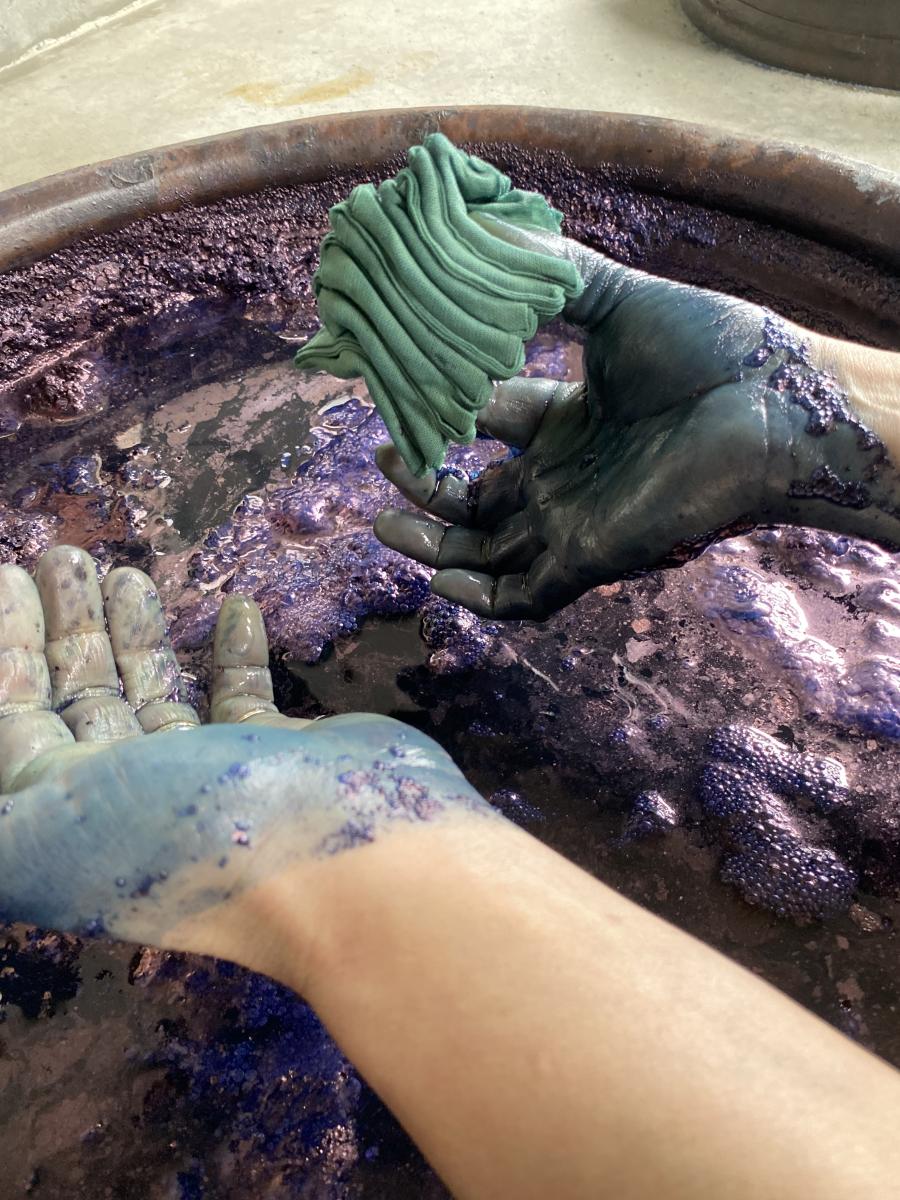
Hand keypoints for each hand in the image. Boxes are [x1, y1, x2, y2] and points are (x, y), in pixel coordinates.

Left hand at [0, 548, 487, 958]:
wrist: (343, 861)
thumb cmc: (185, 834)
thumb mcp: (41, 840)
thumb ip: (0, 820)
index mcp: (70, 815)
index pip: (18, 720)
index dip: (10, 650)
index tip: (9, 575)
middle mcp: (132, 796)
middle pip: (86, 697)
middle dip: (70, 625)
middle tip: (66, 556)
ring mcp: (208, 775)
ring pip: (158, 689)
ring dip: (136, 630)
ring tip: (126, 570)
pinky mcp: (277, 754)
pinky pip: (241, 692)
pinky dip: (233, 650)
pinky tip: (232, 607)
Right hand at [373, 217, 898, 618]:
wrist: (771, 408)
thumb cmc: (706, 350)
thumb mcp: (615, 302)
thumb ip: (550, 274)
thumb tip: (483, 227)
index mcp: (567, 419)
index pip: (486, 420)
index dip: (441, 406)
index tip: (394, 384)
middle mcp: (564, 475)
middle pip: (475, 496)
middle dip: (424, 483)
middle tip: (382, 457)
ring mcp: (575, 521)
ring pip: (486, 551)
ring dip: (432, 543)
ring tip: (382, 521)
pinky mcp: (591, 559)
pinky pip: (524, 597)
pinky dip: (480, 598)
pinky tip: (438, 579)